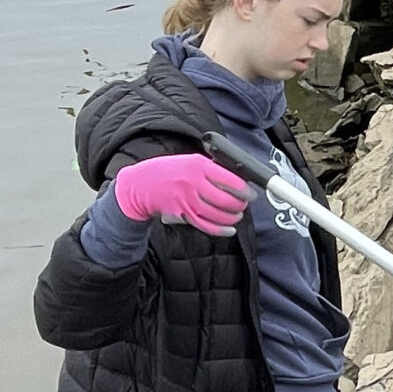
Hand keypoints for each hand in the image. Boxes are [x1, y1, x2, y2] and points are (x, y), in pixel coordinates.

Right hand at [113, 152, 251, 235]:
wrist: (140, 185)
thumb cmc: (167, 171)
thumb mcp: (190, 161)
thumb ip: (211, 168)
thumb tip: (237, 178)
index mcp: (198, 165)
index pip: (230, 180)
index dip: (245, 190)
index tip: (251, 194)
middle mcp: (193, 183)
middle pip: (226, 200)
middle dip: (240, 205)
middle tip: (244, 205)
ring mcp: (187, 200)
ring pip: (218, 214)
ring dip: (232, 218)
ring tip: (237, 215)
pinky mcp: (182, 214)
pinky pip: (206, 225)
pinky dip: (221, 230)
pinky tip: (229, 230)